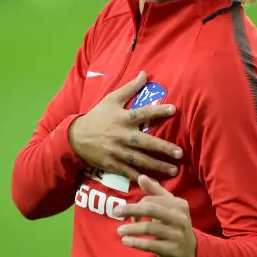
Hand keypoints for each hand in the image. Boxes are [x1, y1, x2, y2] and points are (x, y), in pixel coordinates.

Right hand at [68, 71, 182, 180]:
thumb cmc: (97, 117)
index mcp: (122, 118)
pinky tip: (154, 183)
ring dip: (158, 166)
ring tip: (174, 170)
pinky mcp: (113, 165)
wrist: (76, 137)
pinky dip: (141, 179)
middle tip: (180, 153)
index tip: (174, 110)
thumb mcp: (111, 100)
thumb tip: (145, 73)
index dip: (158, 111)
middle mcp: (121, 136)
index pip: (143, 113)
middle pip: (145, 142)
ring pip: (141, 161)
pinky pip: (129, 173)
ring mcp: (117, 152)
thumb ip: (130, 88)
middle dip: (163, 148)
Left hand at [114, 175, 195, 256]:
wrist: (190, 251)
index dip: (138, 204)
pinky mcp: (172, 250)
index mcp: (178, 204)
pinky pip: (151, 245)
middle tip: (115, 212)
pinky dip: (136, 242)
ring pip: (149, 228)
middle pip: (151, 209)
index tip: (128, 211)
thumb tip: (141, 177)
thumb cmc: (175, 225)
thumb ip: (155, 192)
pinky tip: (126, 241)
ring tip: (120, 231)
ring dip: (131, 229)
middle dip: (131, 209)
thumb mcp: (169, 207)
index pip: (152, 199)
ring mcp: (177, 235)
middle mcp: (179, 218)